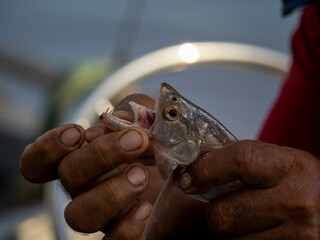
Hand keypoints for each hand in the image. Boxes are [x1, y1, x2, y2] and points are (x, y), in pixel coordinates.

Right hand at [20, 94, 205, 238]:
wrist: (191, 182)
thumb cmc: (163, 148)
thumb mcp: (152, 121)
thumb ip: (138, 111)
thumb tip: (124, 118)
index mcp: (84, 158)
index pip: (40, 162)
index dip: (48, 148)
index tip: (77, 132)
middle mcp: (85, 187)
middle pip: (68, 177)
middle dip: (100, 155)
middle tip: (137, 140)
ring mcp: (102, 214)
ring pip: (79, 215)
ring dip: (109, 192)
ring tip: (142, 175)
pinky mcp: (122, 234)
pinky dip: (126, 227)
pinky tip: (147, 207)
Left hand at [179, 140, 319, 239]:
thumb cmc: (302, 183)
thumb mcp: (278, 163)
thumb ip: (241, 163)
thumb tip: (196, 170)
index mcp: (292, 167)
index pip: (238, 161)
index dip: (205, 171)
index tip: (188, 180)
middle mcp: (298, 202)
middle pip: (223, 214)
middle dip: (214, 212)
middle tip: (223, 206)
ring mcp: (298, 236)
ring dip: (228, 232)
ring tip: (245, 219)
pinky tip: (253, 231)